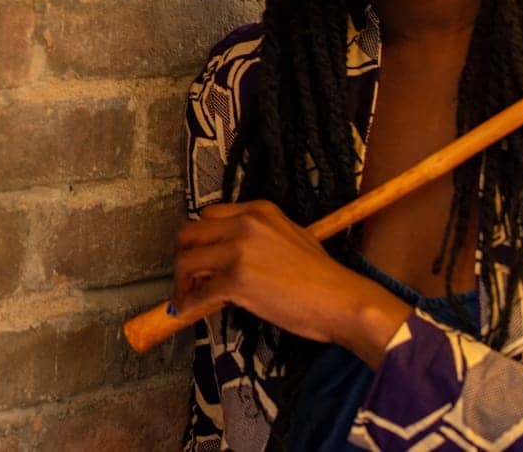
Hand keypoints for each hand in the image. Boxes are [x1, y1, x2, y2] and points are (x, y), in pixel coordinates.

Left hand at [173, 200, 413, 367]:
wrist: (341, 299)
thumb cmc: (322, 276)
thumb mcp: (292, 236)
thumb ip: (259, 236)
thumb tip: (231, 255)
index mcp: (258, 210)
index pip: (208, 216)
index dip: (200, 239)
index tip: (201, 256)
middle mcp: (244, 224)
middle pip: (190, 234)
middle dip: (184, 256)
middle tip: (188, 278)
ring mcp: (238, 251)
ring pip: (187, 261)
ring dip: (182, 282)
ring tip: (186, 297)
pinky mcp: (236, 280)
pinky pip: (198, 292)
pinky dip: (188, 304)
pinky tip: (188, 311)